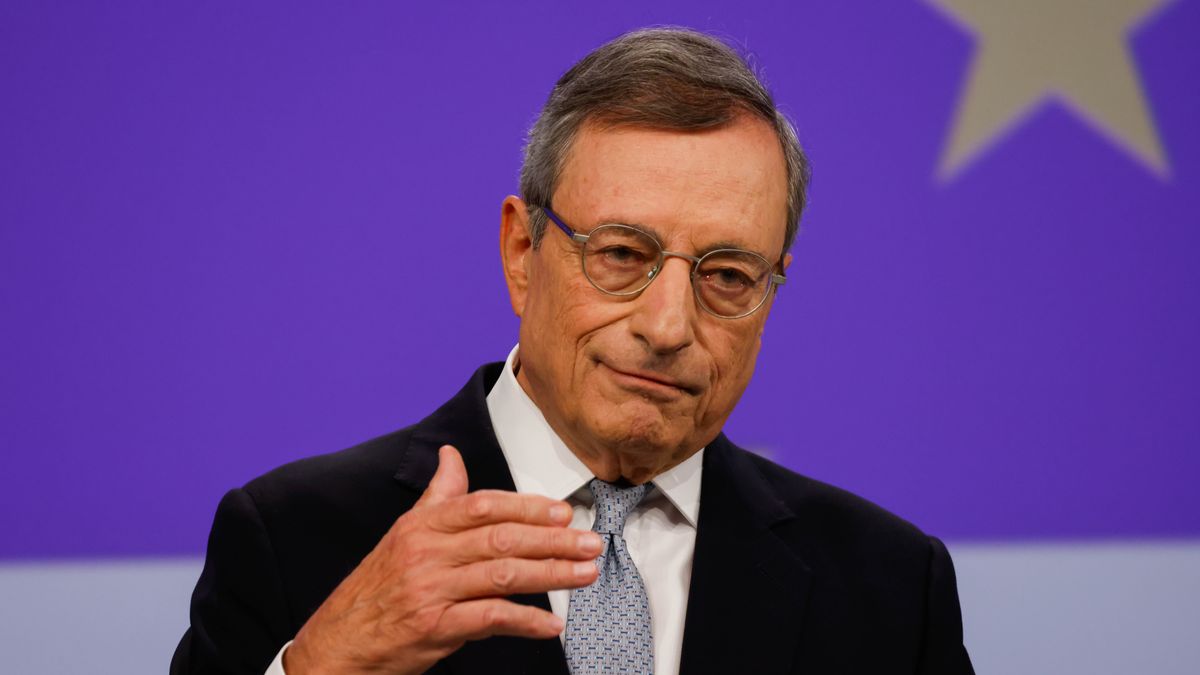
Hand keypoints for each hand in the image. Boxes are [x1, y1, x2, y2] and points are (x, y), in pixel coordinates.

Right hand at [283, 445, 600, 673]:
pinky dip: (526, 621)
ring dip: (551, 574)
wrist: (339, 643)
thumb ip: (437, 496)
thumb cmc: (377, 588)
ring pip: (502, 575)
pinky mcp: (434, 628)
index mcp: (422, 526)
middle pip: (501, 539)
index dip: (527, 507)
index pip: (483, 506)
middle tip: (590, 542)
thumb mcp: (403, 534)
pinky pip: (490, 619)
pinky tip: (552, 625)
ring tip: (585, 574)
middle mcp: (427, 553)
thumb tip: (450, 454)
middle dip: (552, 539)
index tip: (563, 512)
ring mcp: (431, 590)